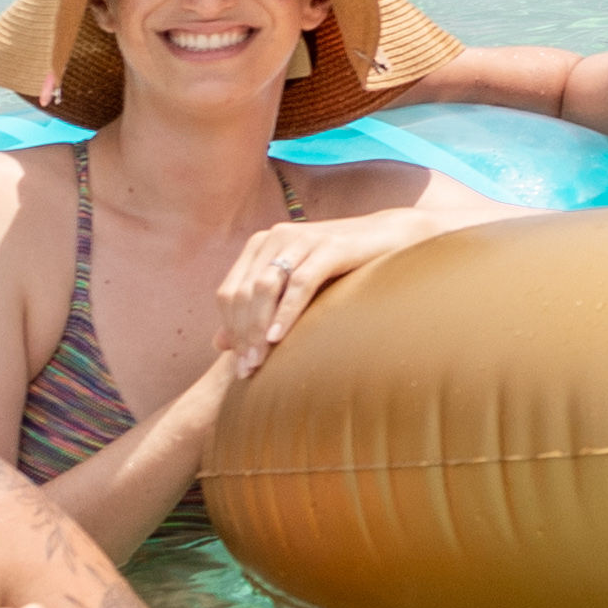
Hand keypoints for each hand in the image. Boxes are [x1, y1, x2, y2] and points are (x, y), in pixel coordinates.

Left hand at [215, 207, 430, 358]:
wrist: (390, 238)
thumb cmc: (341, 268)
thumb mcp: (293, 288)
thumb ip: (258, 311)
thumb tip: (218, 344)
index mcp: (261, 245)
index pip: (229, 293)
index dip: (230, 331)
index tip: (240, 366)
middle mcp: (275, 237)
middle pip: (243, 293)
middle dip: (243, 335)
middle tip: (249, 370)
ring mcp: (302, 239)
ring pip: (265, 288)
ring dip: (259, 328)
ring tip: (262, 360)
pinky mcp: (329, 247)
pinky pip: (300, 282)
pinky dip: (287, 311)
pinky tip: (281, 336)